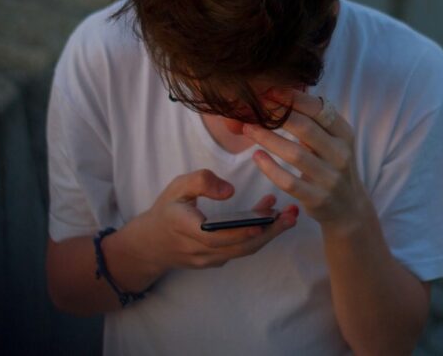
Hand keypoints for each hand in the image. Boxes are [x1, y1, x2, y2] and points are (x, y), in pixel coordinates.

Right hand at [124, 169, 298, 272]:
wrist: (150, 245)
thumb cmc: (166, 211)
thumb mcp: (176, 187)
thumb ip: (201, 181)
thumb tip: (230, 190)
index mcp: (187, 229)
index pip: (217, 236)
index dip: (241, 232)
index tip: (263, 221)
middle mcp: (200, 250)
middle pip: (240, 247)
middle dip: (269, 233)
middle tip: (291, 216)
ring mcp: (209, 259)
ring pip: (244, 250)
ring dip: (269, 234)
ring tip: (289, 215)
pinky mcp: (217, 261)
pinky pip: (240, 249)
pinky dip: (257, 235)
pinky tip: (269, 216)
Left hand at [241, 89, 368, 229]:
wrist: (349, 209)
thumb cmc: (332, 167)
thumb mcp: (331, 142)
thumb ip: (311, 122)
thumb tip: (276, 96)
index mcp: (344, 134)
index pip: (319, 109)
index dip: (293, 98)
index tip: (269, 91)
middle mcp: (341, 154)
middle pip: (306, 128)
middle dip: (276, 115)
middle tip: (253, 108)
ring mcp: (330, 178)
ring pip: (294, 154)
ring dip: (267, 139)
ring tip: (248, 128)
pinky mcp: (317, 199)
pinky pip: (289, 182)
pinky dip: (270, 168)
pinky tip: (256, 157)